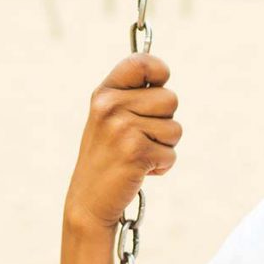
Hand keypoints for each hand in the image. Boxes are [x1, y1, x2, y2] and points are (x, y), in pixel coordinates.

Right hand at [63, 53, 181, 231]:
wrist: (89, 200)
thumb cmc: (107, 157)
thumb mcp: (109, 118)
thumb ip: (131, 95)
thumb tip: (162, 71)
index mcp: (104, 94)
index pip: (141, 62)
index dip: (159, 71)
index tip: (158, 85)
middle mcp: (110, 106)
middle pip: (171, 98)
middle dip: (164, 122)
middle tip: (140, 138)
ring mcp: (122, 129)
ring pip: (175, 128)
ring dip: (164, 147)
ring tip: (138, 155)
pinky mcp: (136, 152)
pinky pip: (171, 154)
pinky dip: (162, 166)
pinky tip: (139, 171)